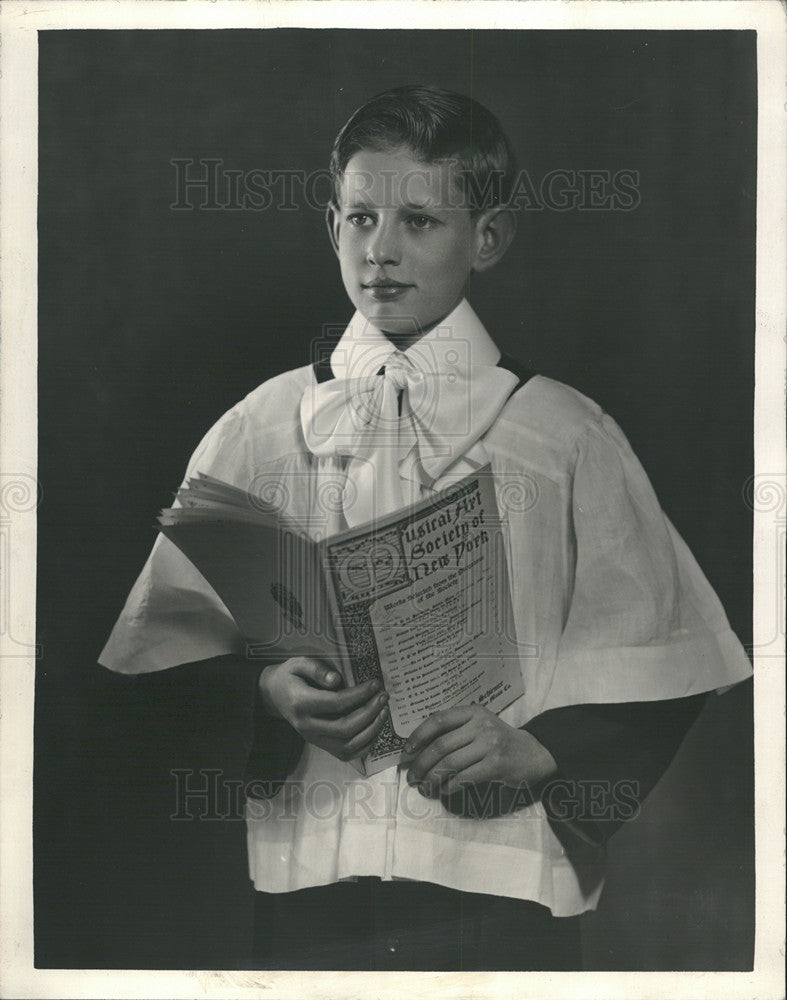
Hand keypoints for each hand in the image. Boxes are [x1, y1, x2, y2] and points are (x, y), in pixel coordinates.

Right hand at [258, 656, 388, 762]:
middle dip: (370, 713)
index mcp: (300, 703)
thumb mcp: (298, 663)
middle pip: (344, 728)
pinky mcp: (320, 745)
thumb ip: (316, 669)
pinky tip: (375, 728)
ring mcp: (313, 739)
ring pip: (347, 746)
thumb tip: (337, 679)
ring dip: (371, 730)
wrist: (274, 695)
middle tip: (384, 697)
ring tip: (383, 712)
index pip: (336, 703)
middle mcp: (307, 726)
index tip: (375, 683)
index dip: (359, 694)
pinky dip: (365, 745)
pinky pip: (346, 754)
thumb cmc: (290, 677)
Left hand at [401, 703, 556, 798]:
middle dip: (421, 764)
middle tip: (411, 777)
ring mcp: (490, 745)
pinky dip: (449, 786)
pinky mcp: (497, 765)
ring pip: (450, 763)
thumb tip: (418, 749)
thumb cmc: (499, 741)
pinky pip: (464, 777)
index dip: (418, 735)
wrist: (534, 753)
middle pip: (441, 745)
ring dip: (432, 778)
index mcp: (473, 712)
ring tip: (424, 787)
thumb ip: (455, 731)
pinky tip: (444, 791)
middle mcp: (481, 725)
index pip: (438, 720)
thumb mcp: (479, 726)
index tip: (406, 752)